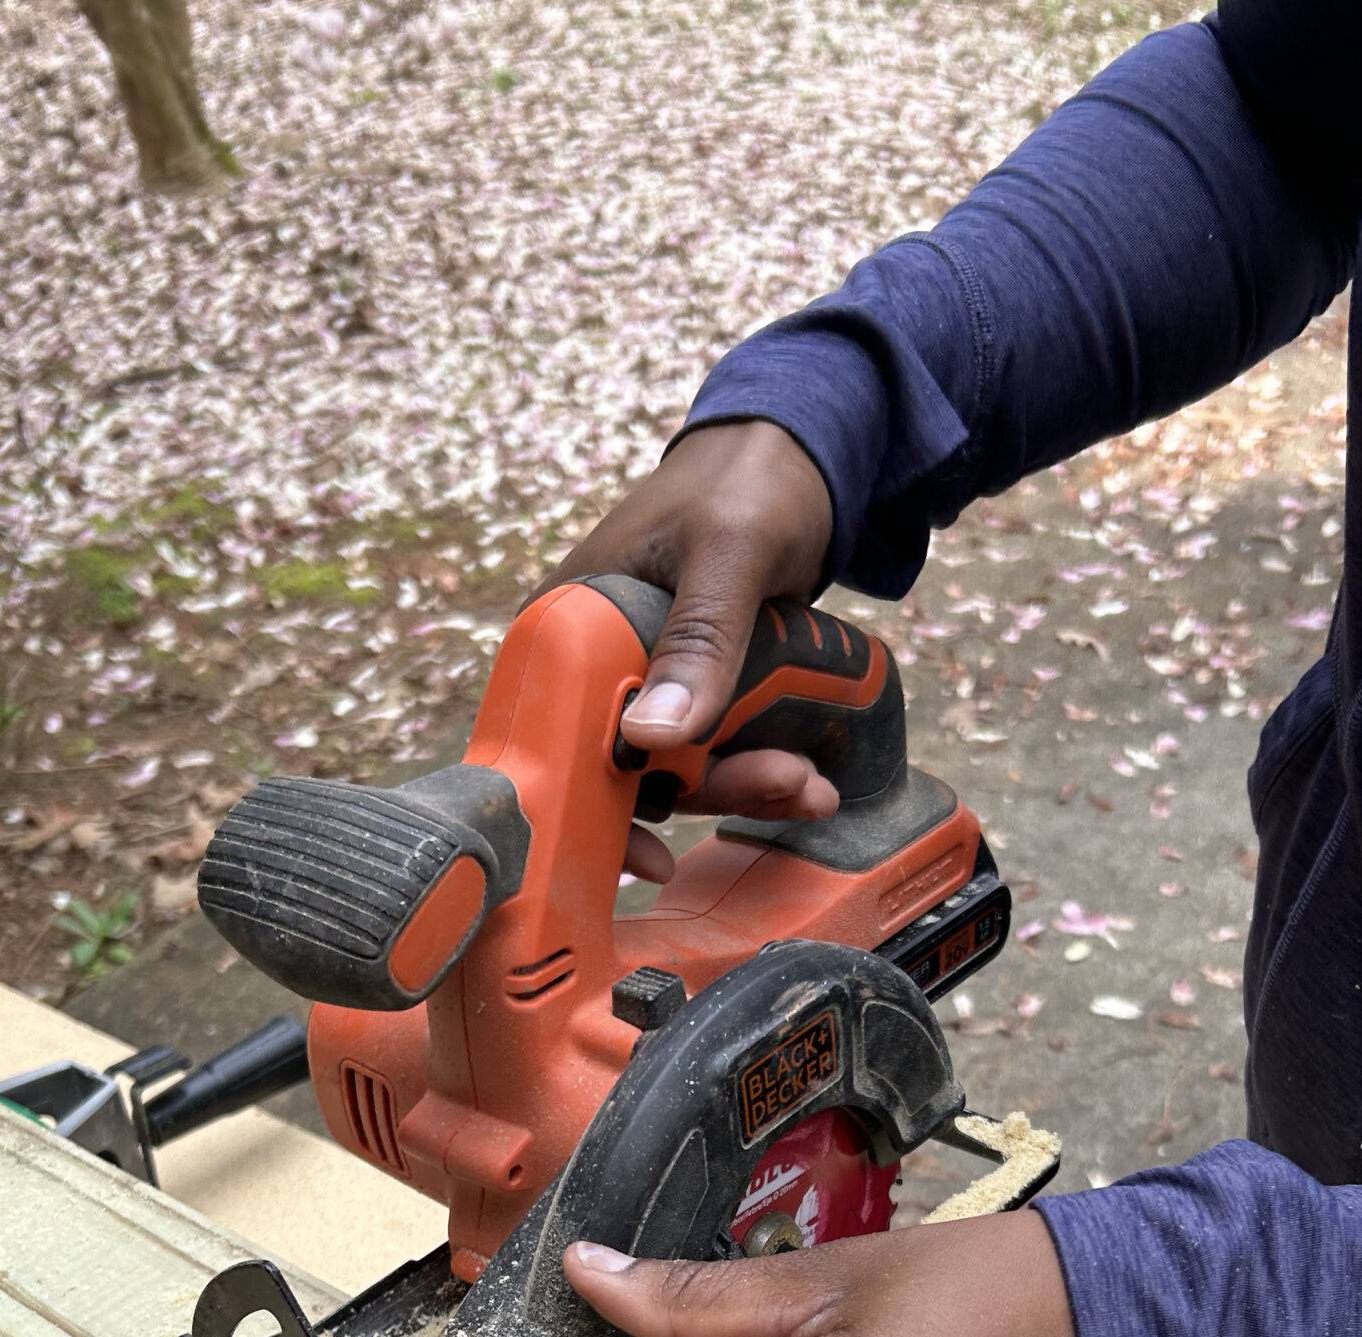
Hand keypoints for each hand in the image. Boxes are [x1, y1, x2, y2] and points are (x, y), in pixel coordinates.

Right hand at [543, 421, 839, 879]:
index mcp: (568, 623)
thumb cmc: (749, 478)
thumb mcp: (729, 550)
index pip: (552, 739)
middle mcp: (594, 660)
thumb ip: (698, 638)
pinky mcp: (689, 690)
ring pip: (677, 770)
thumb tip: (650, 739)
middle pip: (624, 769)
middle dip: (707, 793)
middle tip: (787, 785)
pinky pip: (713, 750)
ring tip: (809, 786)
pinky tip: (806, 781)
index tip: (645, 858)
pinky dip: (757, 770)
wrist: (801, 453)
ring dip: (742, 788)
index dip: (591, 810)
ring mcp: (642, 679)